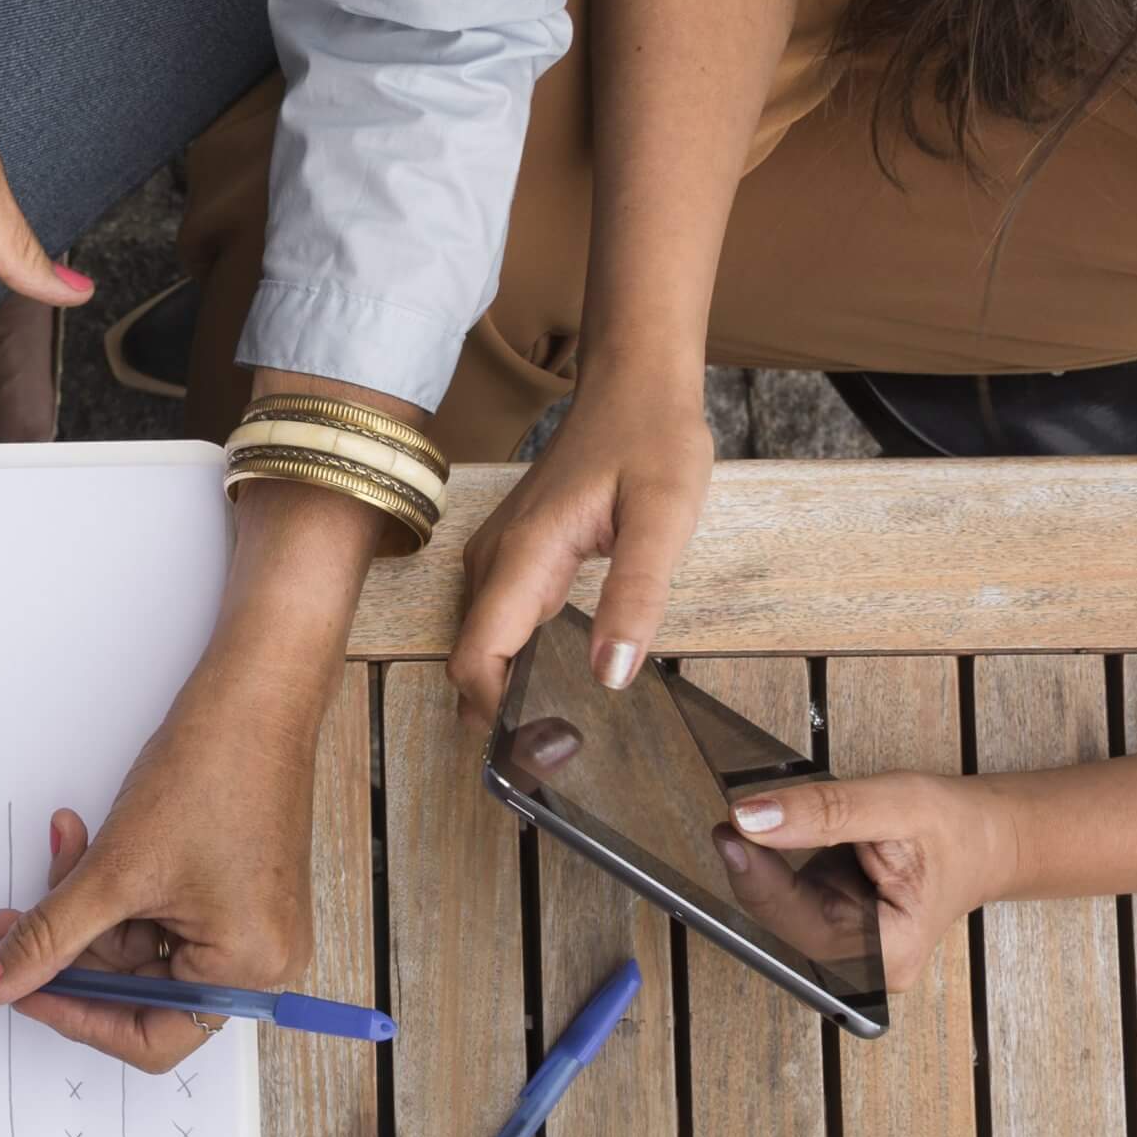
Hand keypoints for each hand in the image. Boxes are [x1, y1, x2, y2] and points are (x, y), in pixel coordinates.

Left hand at [0, 705, 319, 1071]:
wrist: (253, 697)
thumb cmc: (214, 773)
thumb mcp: (114, 871)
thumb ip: (44, 939)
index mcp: (247, 971)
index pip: (147, 1037)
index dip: (74, 1014)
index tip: (19, 987)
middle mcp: (259, 960)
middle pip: (136, 989)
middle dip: (71, 945)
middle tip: (12, 918)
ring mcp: (247, 926)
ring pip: (137, 945)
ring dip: (87, 902)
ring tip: (62, 846)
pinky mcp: (233, 893)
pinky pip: (155, 912)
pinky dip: (115, 883)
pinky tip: (86, 839)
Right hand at [449, 380, 711, 720]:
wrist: (632, 384)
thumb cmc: (651, 439)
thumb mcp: (665, 516)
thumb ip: (637, 595)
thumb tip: (610, 674)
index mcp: (524, 556)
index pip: (476, 658)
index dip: (496, 712)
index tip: (539, 748)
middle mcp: (494, 560)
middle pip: (472, 659)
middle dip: (502, 712)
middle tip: (558, 753)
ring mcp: (496, 556)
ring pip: (481, 644)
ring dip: (508, 687)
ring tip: (561, 726)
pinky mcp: (510, 555)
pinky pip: (497, 622)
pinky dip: (515, 658)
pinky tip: (558, 677)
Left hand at [719, 773, 1018, 991]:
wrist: (988, 838)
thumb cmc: (959, 829)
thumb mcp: (895, 805)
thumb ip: (823, 813)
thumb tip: (752, 818)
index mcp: (887, 952)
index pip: (796, 920)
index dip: (756, 875)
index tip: (731, 829)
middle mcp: (864, 963)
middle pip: (779, 919)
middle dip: (754, 867)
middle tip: (735, 818)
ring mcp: (847, 948)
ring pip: (776, 908)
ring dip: (761, 864)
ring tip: (761, 822)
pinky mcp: (834, 927)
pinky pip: (786, 898)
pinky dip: (775, 865)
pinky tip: (777, 837)